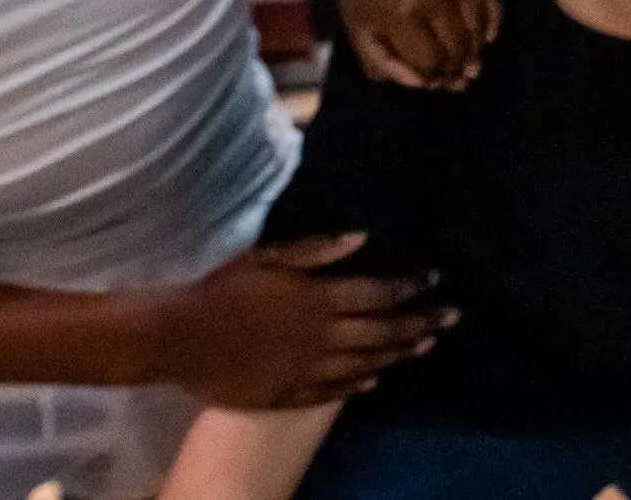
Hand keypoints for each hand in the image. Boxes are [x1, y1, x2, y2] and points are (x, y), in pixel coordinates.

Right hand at [153, 234, 456, 408]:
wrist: (178, 338)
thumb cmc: (222, 289)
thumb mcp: (268, 256)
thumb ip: (316, 250)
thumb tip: (363, 237)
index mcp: (318, 299)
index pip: (379, 292)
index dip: (410, 286)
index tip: (435, 279)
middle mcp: (321, 336)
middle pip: (383, 330)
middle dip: (421, 322)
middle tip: (451, 317)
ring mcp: (307, 368)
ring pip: (366, 362)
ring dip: (399, 353)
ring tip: (426, 345)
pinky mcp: (288, 393)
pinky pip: (333, 391)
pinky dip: (359, 384)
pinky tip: (376, 378)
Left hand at [329, 0, 498, 89]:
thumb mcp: (359, 29)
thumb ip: (385, 63)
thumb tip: (426, 84)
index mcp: (402, 11)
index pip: (434, 61)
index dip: (437, 78)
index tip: (437, 83)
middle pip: (460, 46)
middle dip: (459, 68)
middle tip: (459, 78)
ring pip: (480, 27)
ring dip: (476, 49)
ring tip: (470, 60)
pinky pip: (494, 1)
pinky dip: (492, 23)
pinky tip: (484, 35)